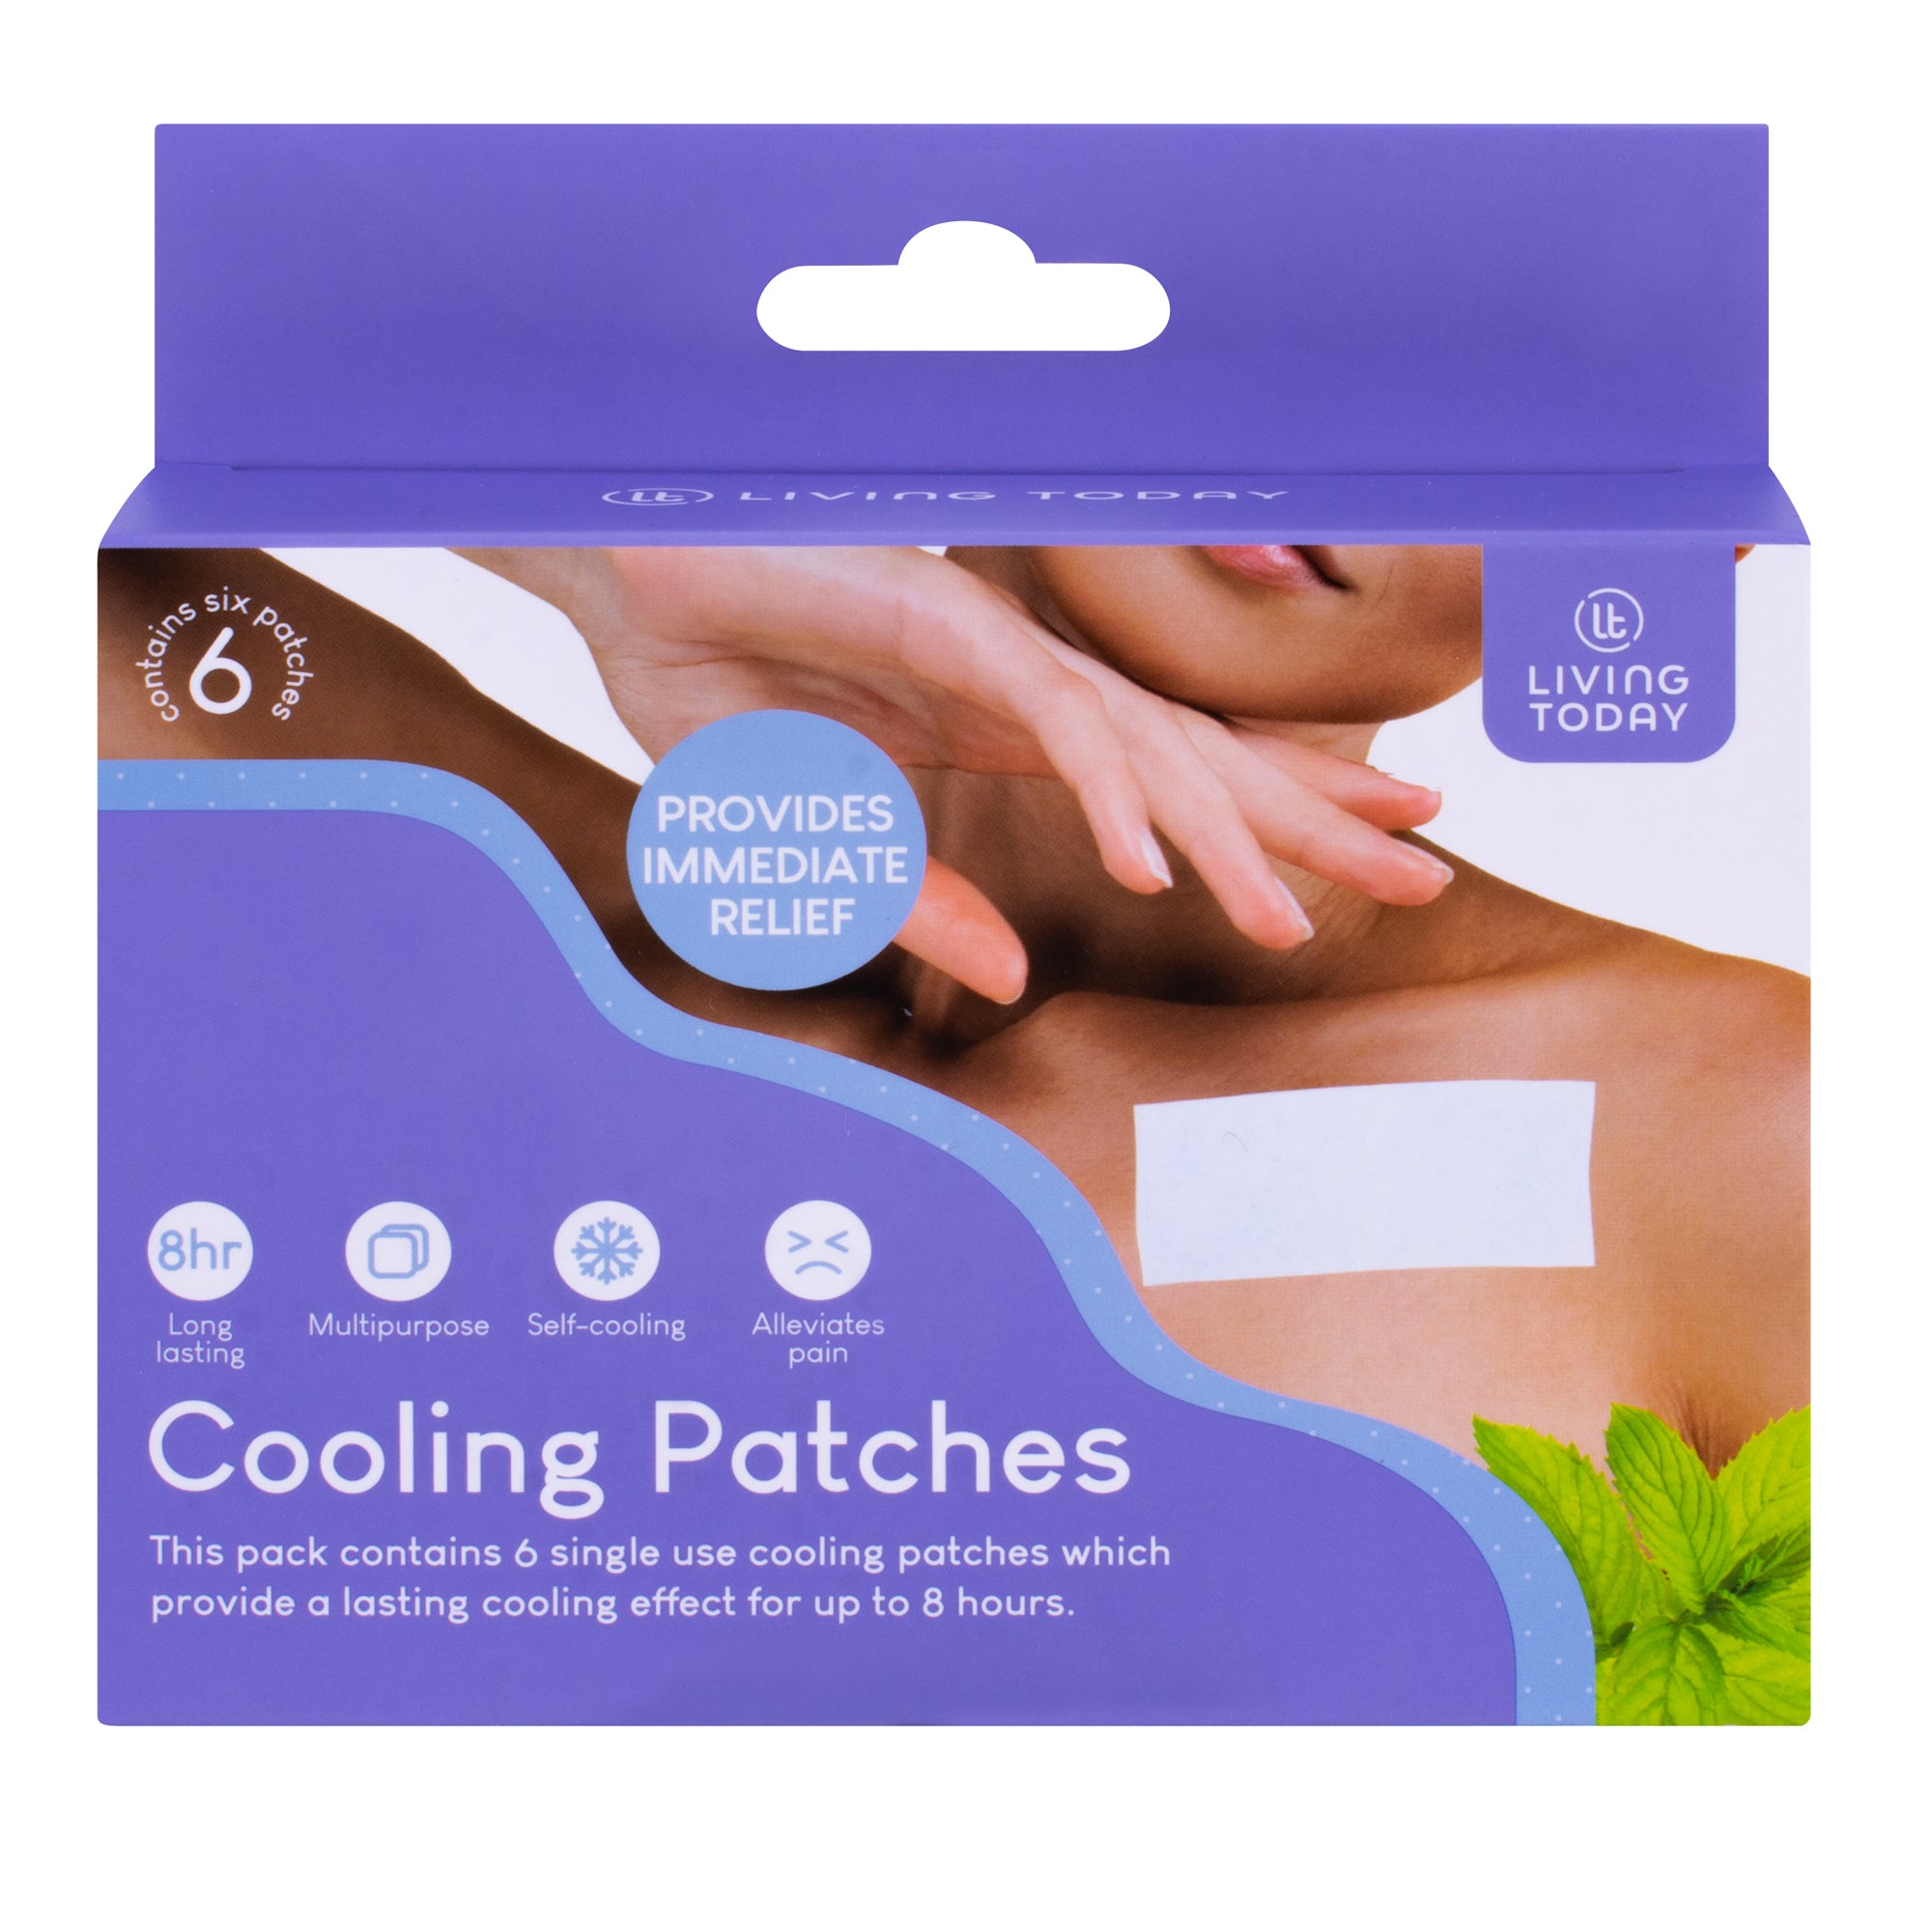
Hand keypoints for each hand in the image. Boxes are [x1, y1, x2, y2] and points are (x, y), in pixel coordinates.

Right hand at [463, 546, 1448, 1004]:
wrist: (619, 576)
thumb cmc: (708, 684)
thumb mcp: (810, 839)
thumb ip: (911, 903)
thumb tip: (1019, 977)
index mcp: (1000, 724)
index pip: (1158, 780)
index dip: (1257, 825)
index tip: (1349, 875)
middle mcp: (1021, 686)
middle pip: (1192, 759)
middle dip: (1311, 815)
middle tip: (1427, 865)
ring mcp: (988, 653)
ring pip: (1149, 744)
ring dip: (1242, 823)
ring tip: (1340, 889)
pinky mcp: (940, 628)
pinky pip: (1047, 717)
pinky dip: (1107, 787)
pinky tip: (1154, 860)